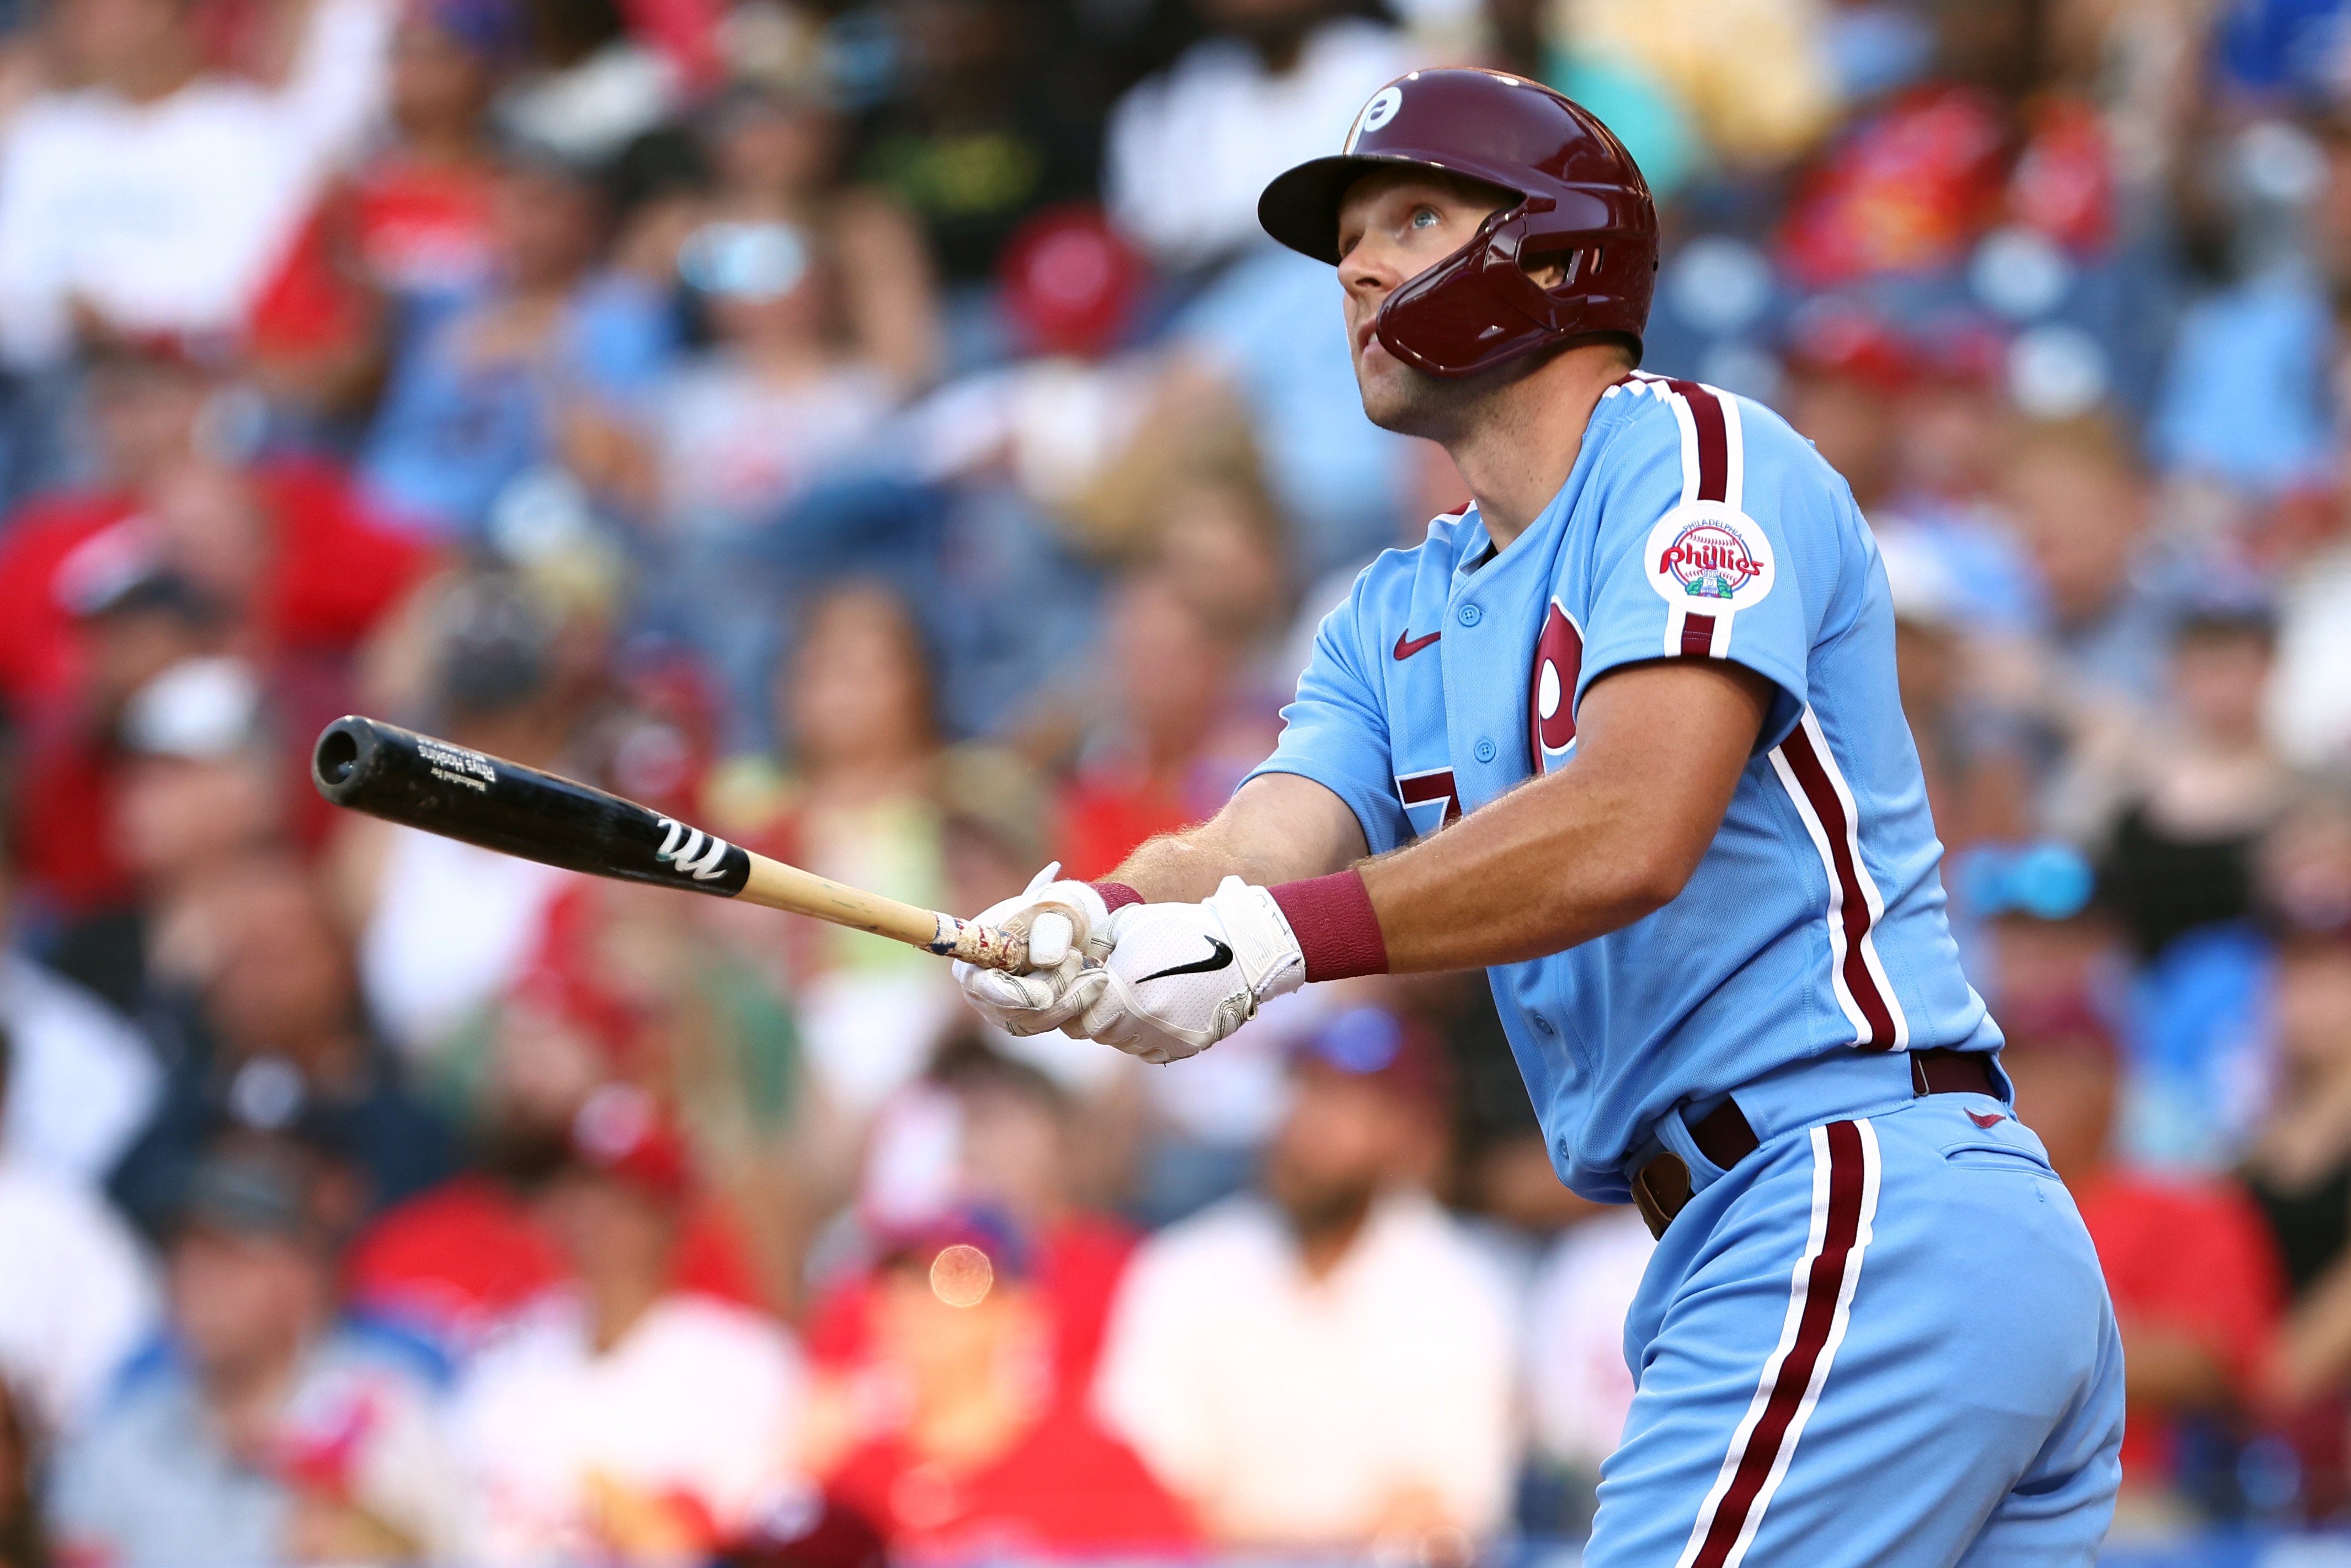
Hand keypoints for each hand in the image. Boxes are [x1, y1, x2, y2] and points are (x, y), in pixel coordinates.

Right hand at [953, 863, 1114, 1035]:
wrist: (1066, 924)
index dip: (1011, 995)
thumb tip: (1047, 961)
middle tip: (1080, 959)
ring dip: (1070, 999)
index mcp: (975, 954)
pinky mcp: (1023, 1020)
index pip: (983, 985)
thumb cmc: (1053, 909)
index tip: (1045, 997)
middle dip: (1054, 988)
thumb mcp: (1056, 908)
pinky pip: (1047, 1025)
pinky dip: (1073, 1008)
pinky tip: (1092, 986)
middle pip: (1013, 1009)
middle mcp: (980, 988)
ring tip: (1095, 973)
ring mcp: (1000, 1008)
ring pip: (1034, 1021)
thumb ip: (1051, 930)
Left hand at [1074, 877, 1305, 1062]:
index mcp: (1125, 987)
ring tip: (1136, 998)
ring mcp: (1167, 1036)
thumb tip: (1073, 964)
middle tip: (1107, 993)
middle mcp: (1143, 1018)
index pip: (1079, 1021)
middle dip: (1097, 1015)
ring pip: (1124, 1045)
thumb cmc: (1181, 927)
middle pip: (1100, 1035)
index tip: (1083, 991)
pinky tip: (1158, 1010)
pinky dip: (1146, 1037)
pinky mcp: (1187, 1047)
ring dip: (1121, 1027)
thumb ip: (1094, 946)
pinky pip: (1150, 1051)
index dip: (1076, 1007)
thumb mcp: (1130, 923)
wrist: (1242, 948)